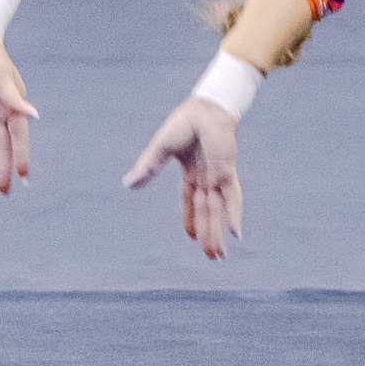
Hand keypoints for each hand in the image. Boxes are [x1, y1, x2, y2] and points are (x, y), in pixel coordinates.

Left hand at [0, 32, 38, 194]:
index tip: (24, 178)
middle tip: (4, 193)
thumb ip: (14, 97)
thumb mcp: (0, 76)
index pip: (19, 139)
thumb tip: (34, 116)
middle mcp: (1, 114)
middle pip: (4, 148)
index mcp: (12, 107)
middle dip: (5, 171)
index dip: (22, 158)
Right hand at [122, 97, 243, 259]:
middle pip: (207, 213)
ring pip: (217, 213)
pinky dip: (233, 216)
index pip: (192, 202)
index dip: (192, 220)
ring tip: (219, 256)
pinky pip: (231, 199)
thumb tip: (127, 184)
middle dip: (209, 235)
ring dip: (217, 234)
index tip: (193, 238)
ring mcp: (218, 177)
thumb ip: (148, 168)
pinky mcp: (226, 173)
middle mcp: (207, 178)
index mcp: (193, 172)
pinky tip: (236, 234)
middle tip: (213, 258)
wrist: (205, 108)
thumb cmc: (185, 123)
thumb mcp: (161, 149)